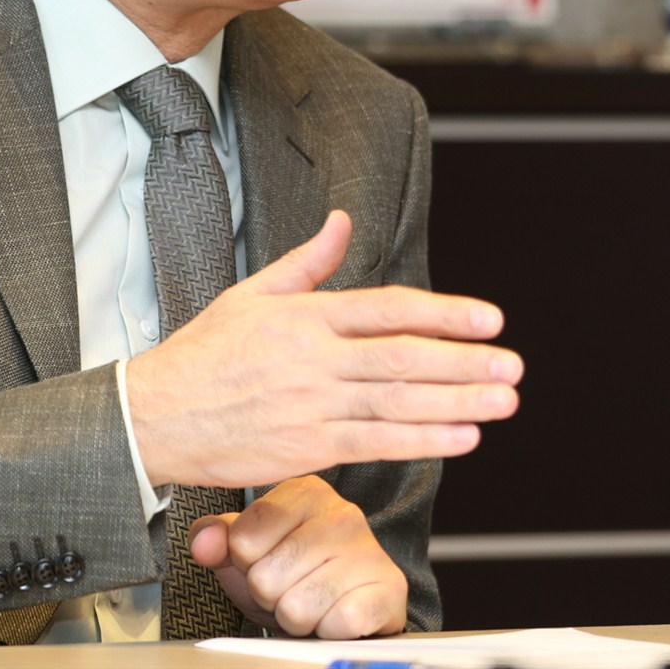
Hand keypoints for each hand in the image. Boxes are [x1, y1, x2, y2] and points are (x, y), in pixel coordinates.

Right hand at [126, 209, 520, 488]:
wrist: (156, 416)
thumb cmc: (203, 354)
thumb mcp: (251, 294)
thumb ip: (306, 262)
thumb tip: (341, 221)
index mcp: (304, 316)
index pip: (389, 309)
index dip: (444, 313)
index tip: (490, 319)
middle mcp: (314, 359)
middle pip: (404, 357)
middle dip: (465, 362)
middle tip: (513, 364)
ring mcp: (313, 406)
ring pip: (399, 402)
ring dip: (458, 403)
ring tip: (503, 401)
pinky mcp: (307, 448)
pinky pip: (377, 443)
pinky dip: (423, 440)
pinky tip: (462, 438)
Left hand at [188, 476, 407, 637]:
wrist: (345, 605)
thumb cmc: (294, 572)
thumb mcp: (247, 550)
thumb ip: (216, 538)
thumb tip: (203, 541)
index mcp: (303, 492)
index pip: (244, 537)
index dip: (245, 563)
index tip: (262, 561)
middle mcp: (341, 513)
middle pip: (267, 577)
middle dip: (270, 596)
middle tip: (290, 588)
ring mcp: (369, 550)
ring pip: (298, 607)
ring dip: (297, 618)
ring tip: (312, 602)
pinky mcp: (389, 589)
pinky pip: (337, 624)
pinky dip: (328, 630)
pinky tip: (335, 615)